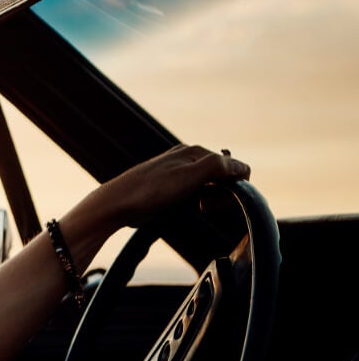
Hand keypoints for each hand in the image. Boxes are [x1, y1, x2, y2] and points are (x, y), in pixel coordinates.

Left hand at [90, 144, 250, 229]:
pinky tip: (189, 208)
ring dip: (213, 200)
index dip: (235, 187)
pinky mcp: (173, 187)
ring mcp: (180, 172)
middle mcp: (190, 158)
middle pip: (225, 177)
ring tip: (200, 208)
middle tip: (207, 207)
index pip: (236, 167)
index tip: (219, 201)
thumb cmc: (152, 190)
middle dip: (223, 195)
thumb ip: (218, 167)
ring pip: (212, 186)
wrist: (119, 204)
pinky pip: (198, 193)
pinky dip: (200, 202)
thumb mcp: (190, 176)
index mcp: (196, 152)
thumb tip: (242, 167)